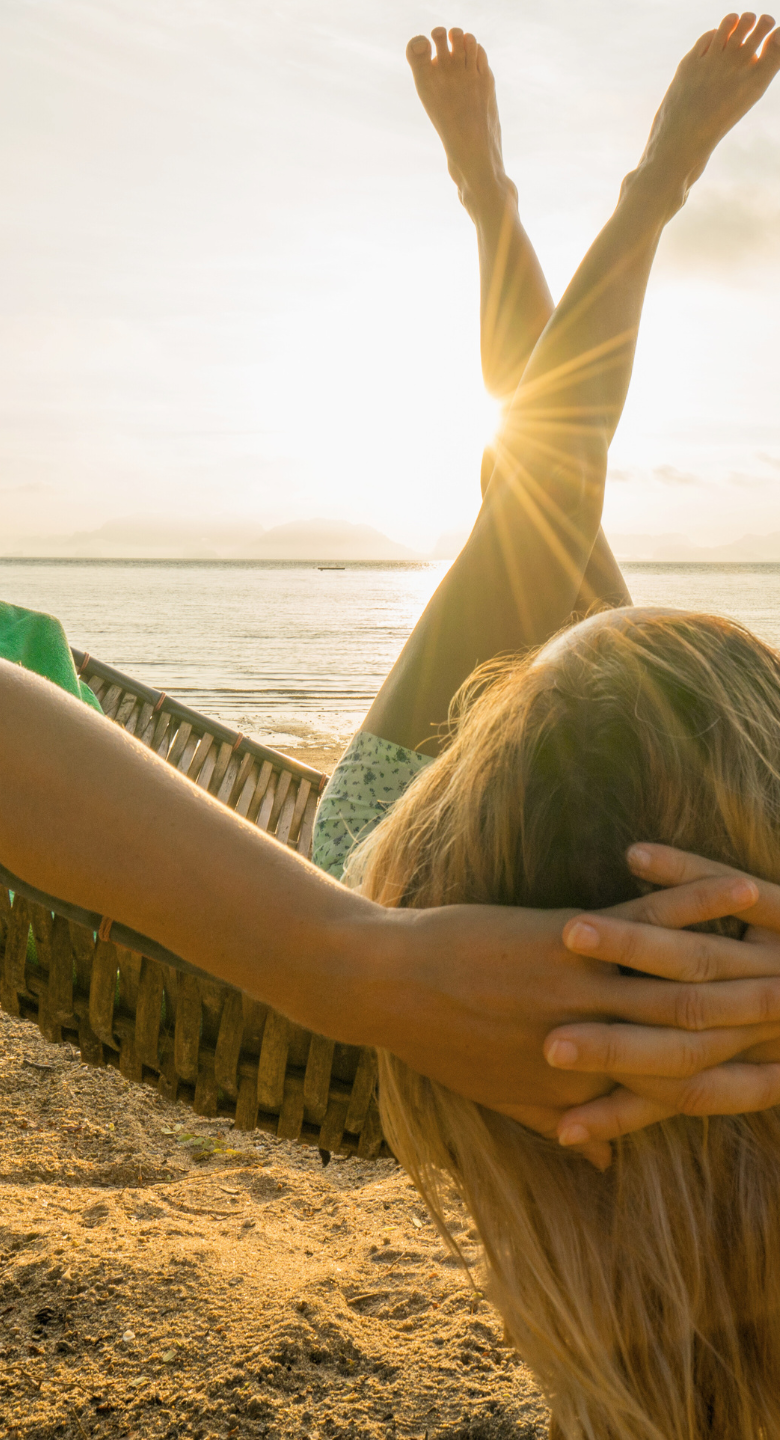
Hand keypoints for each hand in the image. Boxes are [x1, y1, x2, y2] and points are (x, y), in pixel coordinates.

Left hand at [375, 859, 764, 1168]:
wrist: (382, 985)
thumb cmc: (439, 1042)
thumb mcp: (502, 1099)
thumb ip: (561, 1127)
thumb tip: (601, 1166)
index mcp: (583, 1084)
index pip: (677, 1094)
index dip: (737, 1087)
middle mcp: (595, 1042)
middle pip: (699, 1039)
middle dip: (763, 1026)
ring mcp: (584, 988)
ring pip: (684, 979)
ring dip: (746, 963)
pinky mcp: (569, 937)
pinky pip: (648, 919)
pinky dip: (696, 901)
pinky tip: (739, 890)